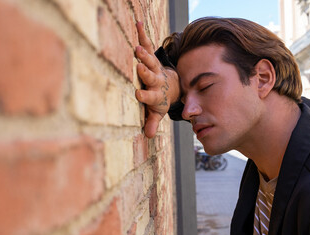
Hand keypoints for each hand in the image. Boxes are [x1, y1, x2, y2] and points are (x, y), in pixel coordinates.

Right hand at [135, 22, 178, 137]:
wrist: (172, 84)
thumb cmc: (160, 98)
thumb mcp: (157, 111)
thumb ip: (153, 121)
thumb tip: (148, 136)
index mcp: (156, 94)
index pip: (151, 95)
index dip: (146, 95)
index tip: (138, 94)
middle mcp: (156, 79)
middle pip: (152, 76)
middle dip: (146, 72)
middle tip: (140, 66)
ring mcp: (155, 67)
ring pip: (151, 60)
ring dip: (145, 54)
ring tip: (137, 47)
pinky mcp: (153, 57)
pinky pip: (148, 45)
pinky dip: (143, 35)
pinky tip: (138, 23)